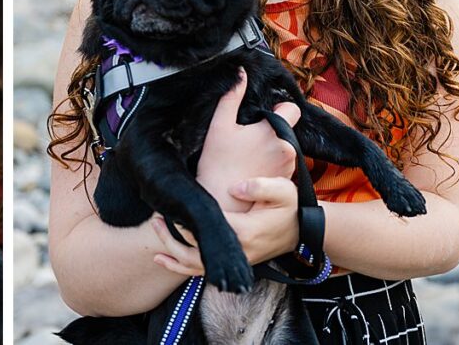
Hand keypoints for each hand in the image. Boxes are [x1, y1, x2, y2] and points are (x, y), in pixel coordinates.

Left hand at [150, 177, 298, 275]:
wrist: (302, 231)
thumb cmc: (289, 208)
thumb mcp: (282, 190)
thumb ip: (259, 186)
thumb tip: (233, 188)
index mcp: (244, 231)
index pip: (206, 228)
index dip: (185, 219)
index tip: (169, 204)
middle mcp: (237, 252)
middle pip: (194, 251)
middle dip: (171, 235)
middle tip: (156, 217)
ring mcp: (235, 261)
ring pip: (195, 266)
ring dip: (171, 251)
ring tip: (156, 230)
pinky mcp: (233, 263)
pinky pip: (202, 272)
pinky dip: (180, 267)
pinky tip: (163, 259)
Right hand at [196, 67, 300, 212]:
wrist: (222, 199)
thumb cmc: (217, 161)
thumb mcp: (219, 125)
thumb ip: (231, 96)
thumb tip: (240, 72)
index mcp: (273, 130)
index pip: (292, 109)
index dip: (279, 109)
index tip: (262, 116)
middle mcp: (287, 148)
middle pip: (287, 128)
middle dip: (274, 129)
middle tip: (250, 137)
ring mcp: (288, 167)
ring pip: (286, 146)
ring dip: (274, 147)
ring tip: (251, 155)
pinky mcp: (286, 181)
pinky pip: (284, 164)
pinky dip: (273, 163)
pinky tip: (255, 167)